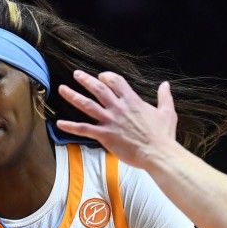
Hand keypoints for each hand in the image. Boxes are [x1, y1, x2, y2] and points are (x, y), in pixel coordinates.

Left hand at [56, 70, 179, 167]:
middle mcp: (118, 108)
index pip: (115, 81)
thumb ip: (164, 97)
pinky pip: (84, 129)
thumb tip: (165, 85)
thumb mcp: (167, 112)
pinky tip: (59, 123)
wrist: (157, 153)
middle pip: (98, 89)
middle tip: (76, 74)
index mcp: (132, 100)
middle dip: (86, 80)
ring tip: (62, 89)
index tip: (101, 76)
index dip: (107, 76)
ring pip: (87, 105)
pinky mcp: (104, 135)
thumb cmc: (163, 135)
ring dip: (73, 96)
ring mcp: (110, 121)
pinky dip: (70, 126)